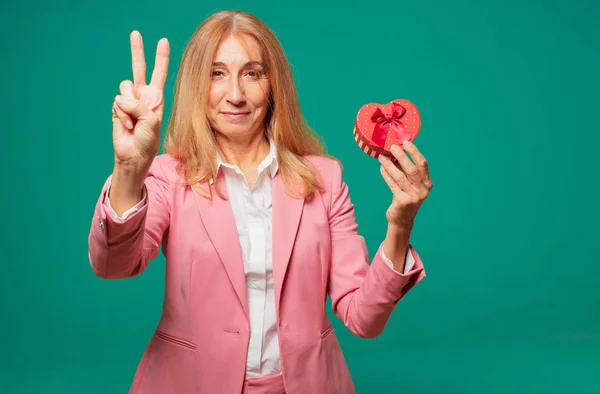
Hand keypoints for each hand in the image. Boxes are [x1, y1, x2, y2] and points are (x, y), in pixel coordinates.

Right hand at [111, 30, 169, 170]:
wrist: (134, 154)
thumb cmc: (148, 140)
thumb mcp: (152, 122)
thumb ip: (139, 107)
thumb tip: (121, 98)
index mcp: (156, 98)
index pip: (159, 74)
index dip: (161, 58)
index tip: (163, 42)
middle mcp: (142, 96)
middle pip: (139, 69)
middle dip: (137, 51)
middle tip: (136, 33)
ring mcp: (129, 101)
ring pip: (125, 88)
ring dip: (129, 107)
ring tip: (134, 122)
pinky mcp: (117, 107)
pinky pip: (117, 102)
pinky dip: (121, 115)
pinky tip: (127, 125)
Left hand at [378, 141, 432, 229]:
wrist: (402, 219)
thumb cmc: (406, 197)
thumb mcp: (410, 184)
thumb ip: (405, 170)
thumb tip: (395, 151)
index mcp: (427, 183)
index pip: (423, 164)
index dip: (414, 152)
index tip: (406, 142)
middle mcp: (423, 190)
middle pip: (412, 169)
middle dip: (402, 156)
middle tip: (392, 147)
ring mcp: (414, 197)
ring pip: (400, 177)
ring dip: (390, 165)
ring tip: (381, 157)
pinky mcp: (403, 202)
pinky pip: (393, 185)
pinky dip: (386, 175)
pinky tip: (382, 168)